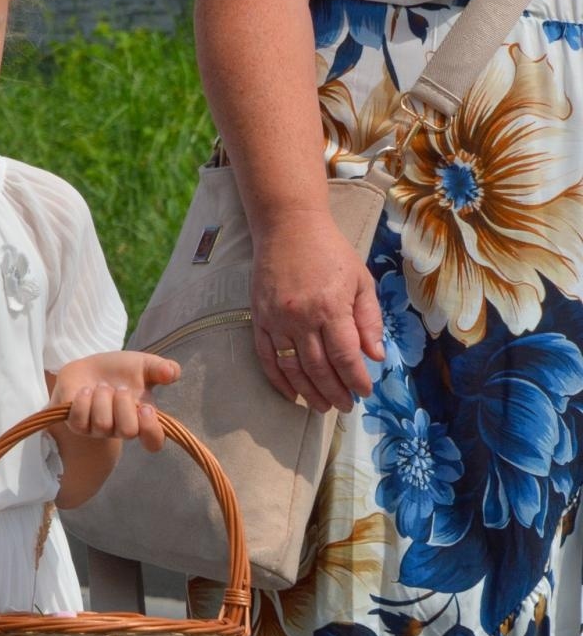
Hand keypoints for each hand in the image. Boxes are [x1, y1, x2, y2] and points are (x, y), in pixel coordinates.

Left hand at [50, 351, 179, 452]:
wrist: (88, 366)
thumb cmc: (120, 370)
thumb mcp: (144, 365)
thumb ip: (162, 368)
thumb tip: (172, 373)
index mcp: (142, 419)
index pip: (154, 442)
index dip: (151, 430)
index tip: (146, 408)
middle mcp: (120, 429)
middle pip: (128, 431)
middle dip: (123, 403)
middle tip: (119, 388)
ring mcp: (97, 430)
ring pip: (102, 424)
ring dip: (102, 398)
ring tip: (101, 386)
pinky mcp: (77, 425)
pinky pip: (79, 421)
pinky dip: (83, 400)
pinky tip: (85, 390)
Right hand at [251, 214, 384, 412]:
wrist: (288, 228)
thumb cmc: (330, 252)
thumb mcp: (361, 280)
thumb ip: (369, 319)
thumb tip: (376, 356)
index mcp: (331, 307)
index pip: (345, 356)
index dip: (356, 379)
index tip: (365, 392)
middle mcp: (301, 318)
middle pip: (319, 368)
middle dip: (335, 392)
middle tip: (345, 407)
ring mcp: (276, 320)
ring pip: (292, 367)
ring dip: (309, 392)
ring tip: (322, 406)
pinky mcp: (259, 318)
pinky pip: (267, 357)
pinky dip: (278, 379)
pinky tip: (291, 393)